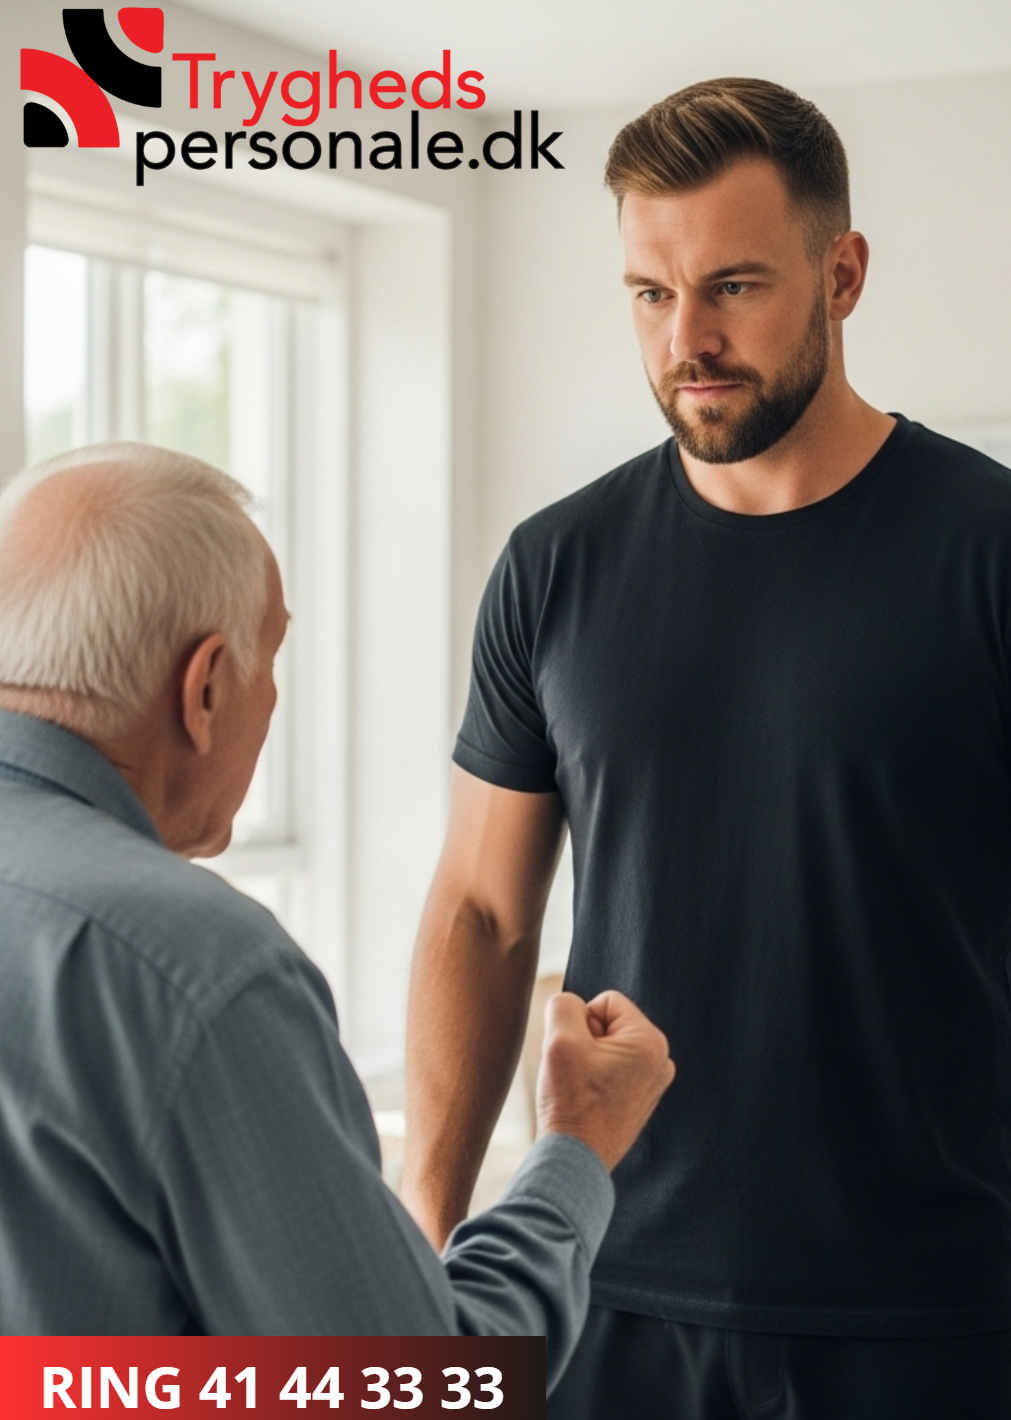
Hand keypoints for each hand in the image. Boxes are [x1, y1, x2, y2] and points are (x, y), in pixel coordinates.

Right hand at [535, 990, 674, 1170]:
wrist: (574, 1160)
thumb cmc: (570, 1102)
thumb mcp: (559, 1039)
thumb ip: (565, 1005)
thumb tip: (573, 1007)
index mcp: (651, 1042)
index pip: (605, 1001)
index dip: (580, 1022)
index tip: (575, 1054)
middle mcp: (661, 1061)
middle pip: (609, 1024)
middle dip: (585, 1041)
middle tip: (576, 1073)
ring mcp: (653, 1083)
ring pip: (607, 1047)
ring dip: (587, 1060)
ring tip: (580, 1088)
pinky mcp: (640, 1100)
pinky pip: (611, 1070)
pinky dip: (594, 1079)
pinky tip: (587, 1101)